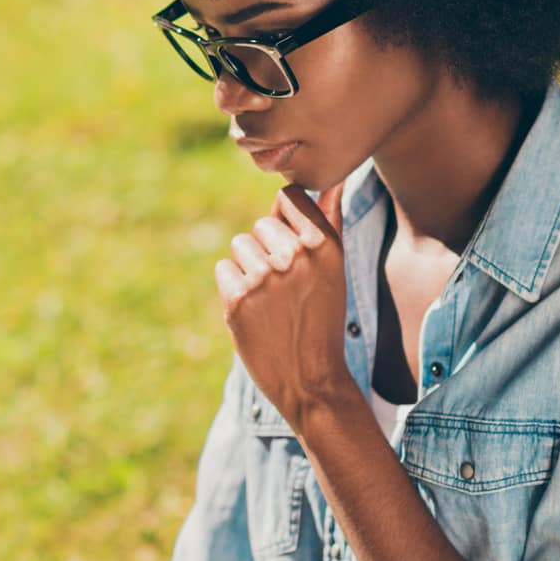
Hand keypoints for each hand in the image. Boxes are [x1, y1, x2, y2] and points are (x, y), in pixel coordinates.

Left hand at [215, 179, 352, 427]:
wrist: (310, 378)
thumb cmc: (323, 319)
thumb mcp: (335, 270)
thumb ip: (329, 222)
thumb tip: (332, 182)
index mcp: (324, 245)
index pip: (288, 198)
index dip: (285, 220)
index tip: (291, 246)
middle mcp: (296, 256)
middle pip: (260, 225)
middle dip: (266, 249)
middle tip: (285, 287)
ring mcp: (265, 278)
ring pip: (240, 245)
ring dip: (248, 268)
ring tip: (270, 300)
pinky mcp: (237, 299)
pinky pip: (224, 269)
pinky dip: (233, 288)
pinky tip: (254, 311)